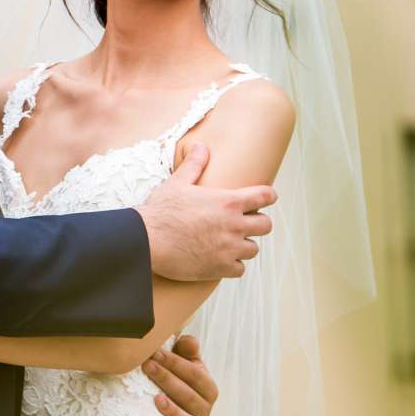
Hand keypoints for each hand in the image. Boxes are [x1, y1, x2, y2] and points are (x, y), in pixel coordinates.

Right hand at [137, 142, 275, 281]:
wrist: (146, 240)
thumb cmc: (162, 210)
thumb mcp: (178, 182)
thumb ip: (194, 164)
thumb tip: (201, 146)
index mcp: (228, 201)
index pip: (265, 196)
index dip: (268, 196)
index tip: (266, 198)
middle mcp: (235, 225)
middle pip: (266, 225)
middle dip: (257, 223)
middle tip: (244, 223)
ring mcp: (230, 248)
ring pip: (253, 249)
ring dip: (243, 245)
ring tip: (229, 242)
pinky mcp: (221, 267)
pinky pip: (240, 269)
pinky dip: (232, 265)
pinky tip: (219, 259)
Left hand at [142, 334, 217, 415]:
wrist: (169, 409)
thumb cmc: (175, 380)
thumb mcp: (183, 363)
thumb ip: (186, 350)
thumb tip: (188, 341)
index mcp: (207, 388)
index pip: (195, 374)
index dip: (176, 363)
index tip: (154, 353)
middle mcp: (204, 410)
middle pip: (190, 396)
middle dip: (168, 380)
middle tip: (147, 366)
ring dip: (174, 412)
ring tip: (156, 399)